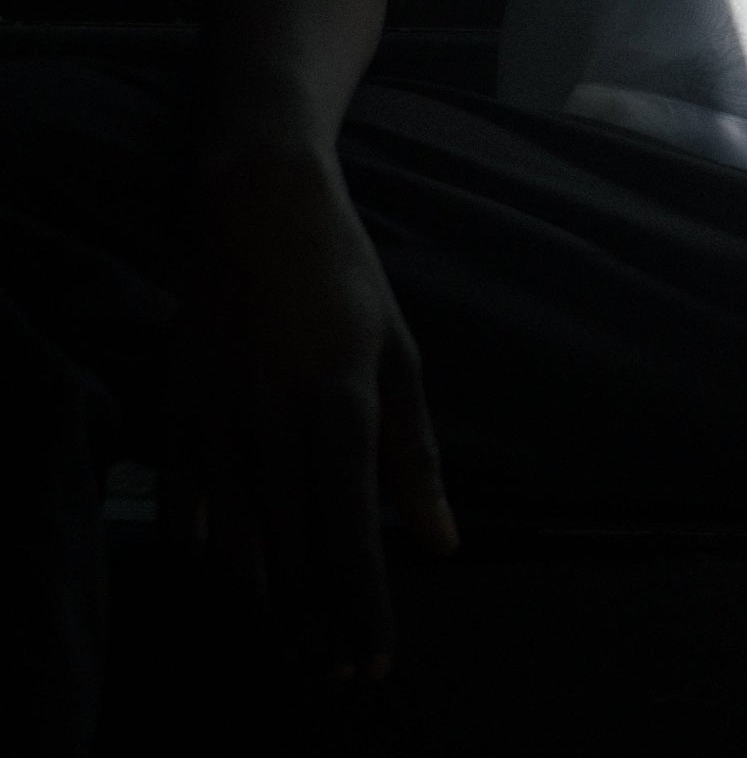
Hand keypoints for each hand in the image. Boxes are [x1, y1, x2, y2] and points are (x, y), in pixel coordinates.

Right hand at [187, 144, 456, 679]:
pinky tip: (233, 568)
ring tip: (296, 637)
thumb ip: (416, 453)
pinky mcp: (177, 411)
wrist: (257, 205)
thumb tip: (442, 543)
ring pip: (236, 547)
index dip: (361, 612)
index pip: (349, 544)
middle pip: (292, 561)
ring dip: (267, 603)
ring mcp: (216, 422)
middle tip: (336, 668)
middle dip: (316, 626)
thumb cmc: (345, 276)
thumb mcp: (399, 353)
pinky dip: (208, 547)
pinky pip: (183, 506)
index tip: (373, 661)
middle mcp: (272, 427)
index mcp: (339, 411)